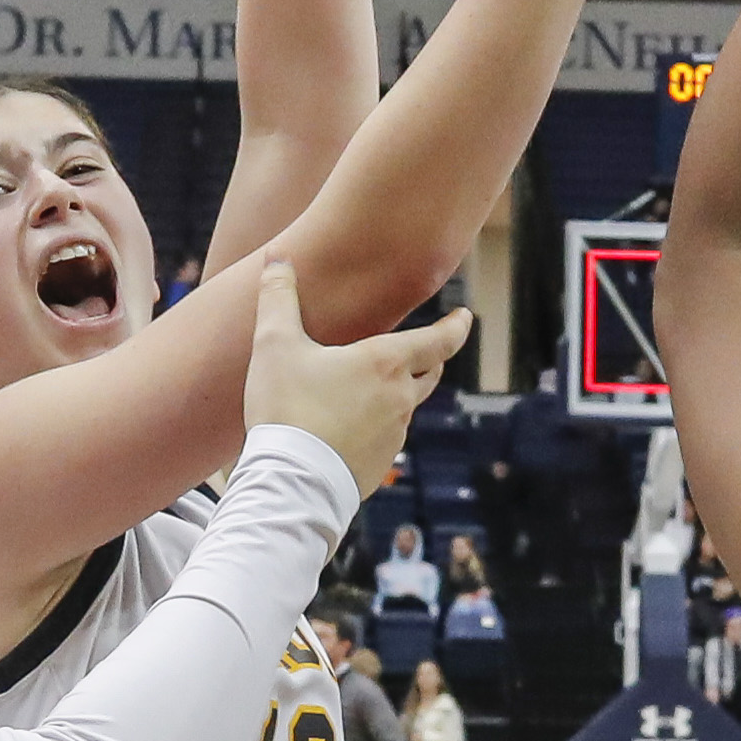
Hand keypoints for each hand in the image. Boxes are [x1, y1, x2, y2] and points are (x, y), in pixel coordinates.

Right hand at [243, 257, 470, 490]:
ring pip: (407, 406)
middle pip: (431, 371)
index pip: (440, 340)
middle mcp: (401, 398)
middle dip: (431, 356)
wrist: (291, 482)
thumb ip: (278, 298)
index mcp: (385, 363)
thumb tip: (277, 259)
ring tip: (370, 388)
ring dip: (398, 392)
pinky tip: (348, 427)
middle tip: (426, 347)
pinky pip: (386, 437)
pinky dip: (377, 426)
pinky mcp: (380, 464)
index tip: (466, 318)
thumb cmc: (286, 409)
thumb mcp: (275, 346)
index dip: (457, 326)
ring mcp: (394, 435)